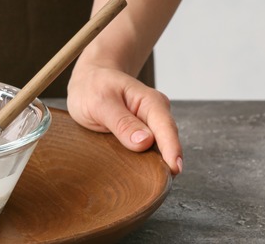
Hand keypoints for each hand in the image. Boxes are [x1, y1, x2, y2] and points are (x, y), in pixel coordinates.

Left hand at [67, 63, 182, 174]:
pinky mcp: (142, 136)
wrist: (89, 80)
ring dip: (154, 165)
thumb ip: (121, 122)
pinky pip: (148, 152)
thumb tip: (145, 142)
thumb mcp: (100, 103)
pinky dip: (145, 162)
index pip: (166, 128)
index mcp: (150, 102)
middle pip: (166, 143)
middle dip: (164, 163)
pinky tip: (139, 175)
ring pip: (158, 150)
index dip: (171, 150)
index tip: (174, 170)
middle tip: (157, 185)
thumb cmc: (93, 87)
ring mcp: (150, 126)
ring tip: (148, 183)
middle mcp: (155, 114)